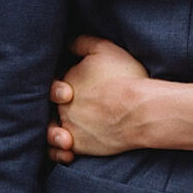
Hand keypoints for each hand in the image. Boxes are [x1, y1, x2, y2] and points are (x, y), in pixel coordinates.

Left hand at [45, 35, 149, 161]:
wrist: (141, 109)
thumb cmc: (125, 77)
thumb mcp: (103, 49)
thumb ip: (81, 43)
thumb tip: (67, 42)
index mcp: (65, 81)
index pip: (54, 82)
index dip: (63, 83)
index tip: (76, 86)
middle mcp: (62, 105)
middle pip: (53, 105)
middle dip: (64, 105)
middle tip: (81, 104)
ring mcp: (69, 126)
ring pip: (52, 128)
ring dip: (56, 129)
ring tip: (71, 127)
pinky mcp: (79, 145)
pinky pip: (60, 150)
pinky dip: (61, 149)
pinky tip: (69, 144)